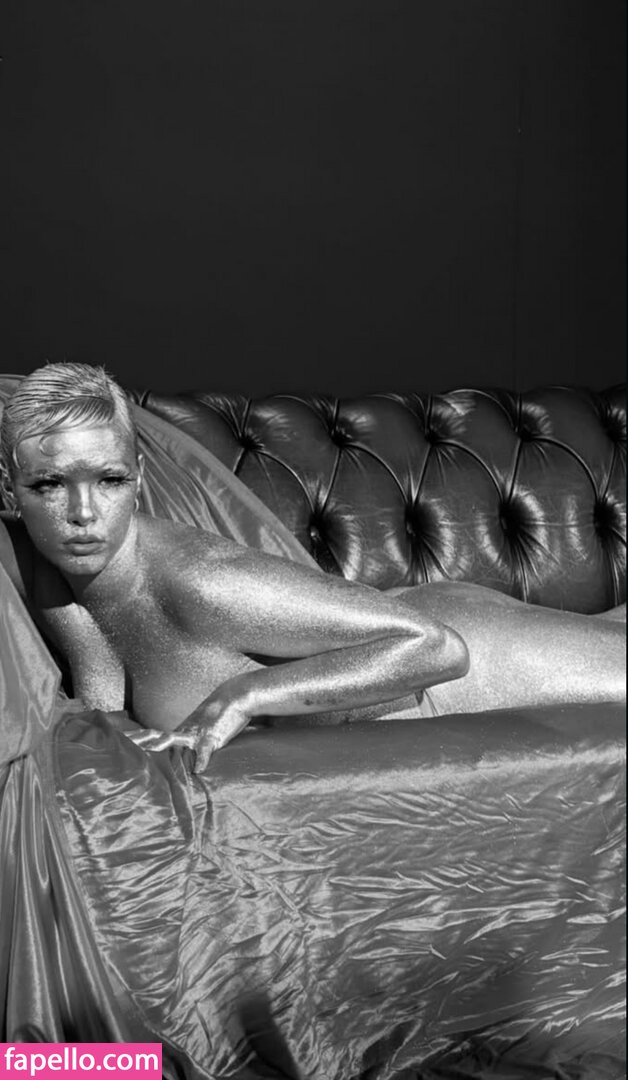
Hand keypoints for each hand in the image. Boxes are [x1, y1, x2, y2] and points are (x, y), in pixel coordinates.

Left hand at [126, 691, 252, 772]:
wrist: (234, 697)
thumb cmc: (218, 715)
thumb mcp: (200, 730)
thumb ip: (188, 743)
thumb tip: (181, 758)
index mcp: (178, 732)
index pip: (151, 735)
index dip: (135, 739)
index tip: (116, 742)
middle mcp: (182, 732)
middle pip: (154, 736)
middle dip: (136, 741)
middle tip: (119, 745)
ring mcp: (195, 734)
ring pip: (172, 739)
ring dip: (159, 745)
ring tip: (147, 752)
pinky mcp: (211, 738)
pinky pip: (205, 750)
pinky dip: (201, 760)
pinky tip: (199, 771)